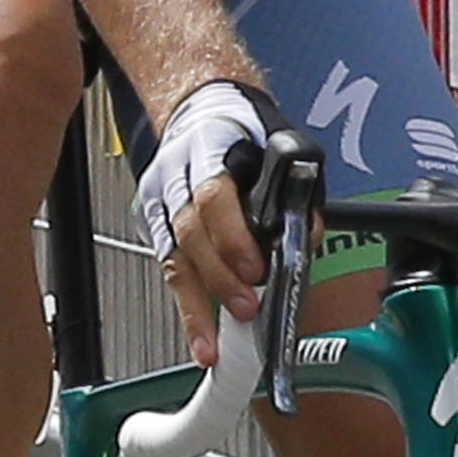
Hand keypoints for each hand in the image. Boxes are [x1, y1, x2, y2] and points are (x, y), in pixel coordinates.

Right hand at [133, 79, 277, 342]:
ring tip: (212, 345)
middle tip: (246, 308)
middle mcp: (175, 176)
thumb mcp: (282, 146)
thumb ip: (294, 193)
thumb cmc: (244, 131)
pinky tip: (199, 337)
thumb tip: (302, 240)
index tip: (254, 269)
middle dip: (219, 277)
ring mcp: (160, 201)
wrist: (203, 111)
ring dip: (195, 306)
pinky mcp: (154, 225)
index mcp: (209, 147)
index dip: (232, 236)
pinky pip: (169, 271)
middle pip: (188, 233)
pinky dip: (187, 308)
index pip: (212, 195)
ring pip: (173, 259)